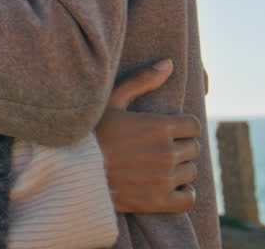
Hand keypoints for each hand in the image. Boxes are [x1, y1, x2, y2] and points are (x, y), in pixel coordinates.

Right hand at [95, 59, 201, 213]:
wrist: (71, 171)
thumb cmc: (90, 132)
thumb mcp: (111, 100)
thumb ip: (142, 80)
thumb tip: (170, 63)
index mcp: (158, 126)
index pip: (194, 126)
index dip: (182, 126)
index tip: (168, 129)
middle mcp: (165, 153)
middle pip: (194, 149)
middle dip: (181, 146)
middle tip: (160, 147)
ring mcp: (163, 179)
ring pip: (191, 172)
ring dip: (180, 168)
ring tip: (159, 165)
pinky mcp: (157, 202)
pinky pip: (188, 199)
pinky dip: (183, 193)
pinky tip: (169, 186)